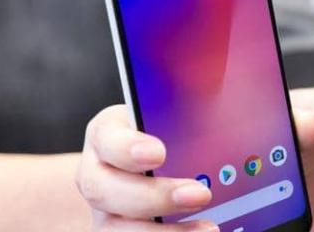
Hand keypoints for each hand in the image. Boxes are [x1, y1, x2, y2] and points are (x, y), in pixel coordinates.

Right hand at [75, 106, 217, 231]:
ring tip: (209, 229)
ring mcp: (104, 211)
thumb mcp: (168, 115)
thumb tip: (217, 95)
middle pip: (105, 190)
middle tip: (201, 194)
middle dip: (154, 197)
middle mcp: (96, 175)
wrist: (147, 168)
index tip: (159, 153)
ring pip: (116, 230)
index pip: (107, 138)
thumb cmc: (162, 135)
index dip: (128, 148)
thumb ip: (184, 108)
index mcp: (106, 134)